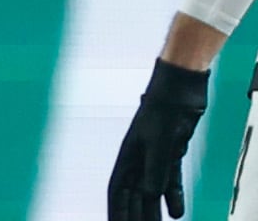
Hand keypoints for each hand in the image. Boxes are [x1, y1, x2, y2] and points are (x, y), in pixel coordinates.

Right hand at [108, 59, 208, 220]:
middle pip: (134, 195)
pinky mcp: (171, 154)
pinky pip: (170, 181)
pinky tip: (176, 213)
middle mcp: (138, 158)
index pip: (118, 190)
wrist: (180, 88)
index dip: (115, 211)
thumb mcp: (159, 143)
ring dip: (153, 211)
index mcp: (127, 155)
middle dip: (135, 215)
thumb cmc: (163, 109)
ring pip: (151, 191)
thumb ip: (154, 171)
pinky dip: (173, 197)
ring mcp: (155, 157)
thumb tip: (148, 196)